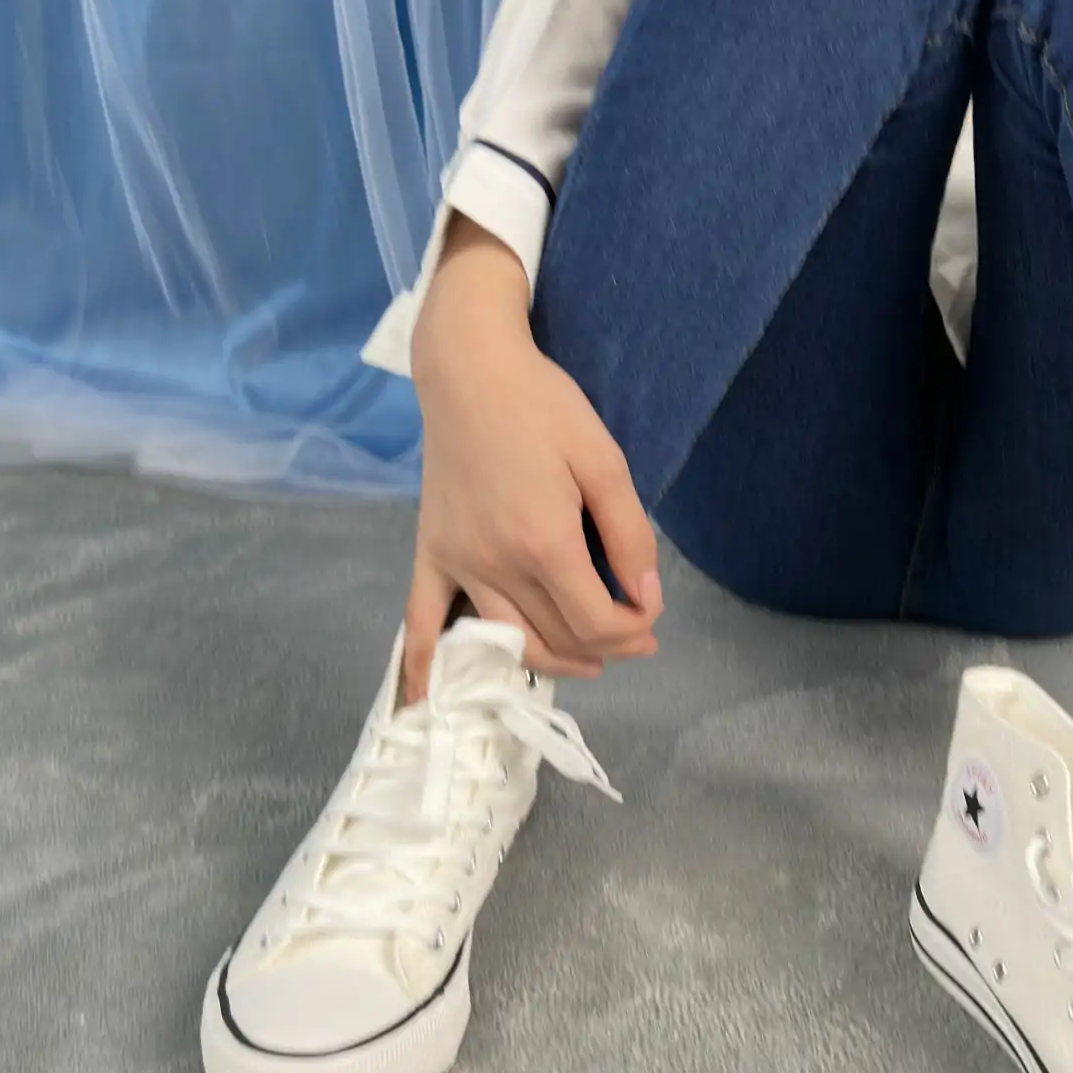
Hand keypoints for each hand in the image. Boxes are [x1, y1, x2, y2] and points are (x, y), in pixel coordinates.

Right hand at [404, 217, 660, 700]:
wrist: (469, 369)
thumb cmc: (543, 406)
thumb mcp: (605, 461)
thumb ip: (630, 535)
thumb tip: (646, 597)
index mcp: (543, 543)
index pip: (595, 622)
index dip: (632, 630)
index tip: (652, 614)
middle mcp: (495, 566)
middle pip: (558, 638)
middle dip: (607, 646)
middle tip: (638, 633)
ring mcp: (457, 564)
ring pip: (508, 641)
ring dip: (554, 659)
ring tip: (593, 655)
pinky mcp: (430, 553)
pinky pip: (420, 622)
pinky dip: (425, 668)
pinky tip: (430, 703)